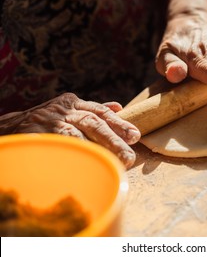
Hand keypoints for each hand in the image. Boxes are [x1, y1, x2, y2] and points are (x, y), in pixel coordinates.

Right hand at [0, 93, 139, 168]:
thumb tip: (118, 108)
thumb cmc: (45, 123)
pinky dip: (78, 151)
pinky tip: (91, 161)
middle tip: (130, 155)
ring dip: (102, 148)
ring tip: (118, 161)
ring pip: (81, 132)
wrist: (8, 127)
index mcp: (72, 102)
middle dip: (115, 139)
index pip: (100, 111)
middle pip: (94, 122)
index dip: (119, 123)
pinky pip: (62, 143)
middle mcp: (63, 109)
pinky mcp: (37, 132)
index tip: (135, 136)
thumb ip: (92, 110)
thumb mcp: (67, 111)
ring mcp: (50, 120)